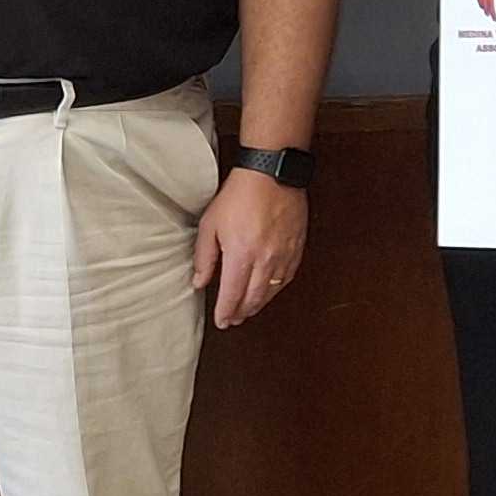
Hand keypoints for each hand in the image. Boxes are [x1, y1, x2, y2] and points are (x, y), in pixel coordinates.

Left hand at [190, 167, 306, 331]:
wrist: (271, 175)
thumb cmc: (239, 195)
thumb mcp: (210, 224)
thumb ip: (204, 257)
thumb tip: (199, 282)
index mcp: (241, 255)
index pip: (232, 296)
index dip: (225, 312)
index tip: (220, 321)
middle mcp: (265, 260)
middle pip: (253, 298)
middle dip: (241, 313)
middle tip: (232, 320)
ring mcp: (283, 255)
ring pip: (271, 292)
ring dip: (258, 305)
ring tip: (247, 310)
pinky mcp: (296, 248)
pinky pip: (287, 278)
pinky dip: (275, 290)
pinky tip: (268, 291)